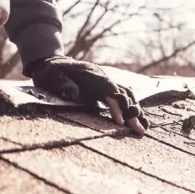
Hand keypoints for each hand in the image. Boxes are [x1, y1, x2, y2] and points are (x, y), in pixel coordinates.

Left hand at [27, 55, 148, 135]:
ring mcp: (105, 82)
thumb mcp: (51, 76)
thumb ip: (62, 83)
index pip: (108, 89)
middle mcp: (102, 77)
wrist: (52, 63)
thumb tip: (75, 92)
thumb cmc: (50, 73)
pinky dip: (132, 107)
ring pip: (126, 94)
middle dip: (132, 112)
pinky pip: (123, 96)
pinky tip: (139, 120)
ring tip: (144, 128)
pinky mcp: (105, 88)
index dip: (116, 104)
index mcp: (90, 74)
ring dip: (135, 111)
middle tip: (140, 130)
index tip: (120, 121)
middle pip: (122, 93)